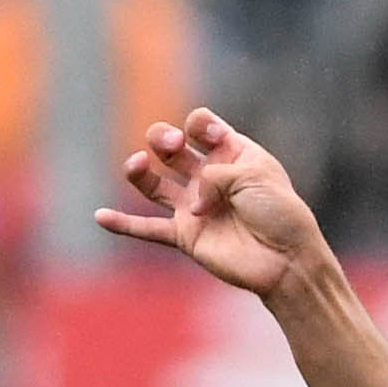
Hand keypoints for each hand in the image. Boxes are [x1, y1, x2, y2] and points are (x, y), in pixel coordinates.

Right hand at [96, 108, 329, 299]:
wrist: (287, 261)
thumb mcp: (255, 176)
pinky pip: (148, 229)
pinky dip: (124, 225)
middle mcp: (209, 177)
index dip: (200, 125)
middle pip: (172, 149)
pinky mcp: (187, 235)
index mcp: (233, 154)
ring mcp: (195, 206)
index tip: (210, 136)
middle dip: (164, 139)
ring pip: (154, 184)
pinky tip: (100, 218)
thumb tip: (191, 200)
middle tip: (169, 145)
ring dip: (139, 171)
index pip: (203, 127)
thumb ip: (215, 174)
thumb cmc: (280, 213)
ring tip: (137, 164)